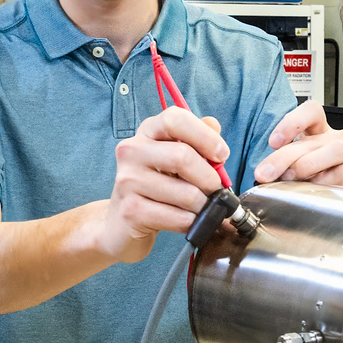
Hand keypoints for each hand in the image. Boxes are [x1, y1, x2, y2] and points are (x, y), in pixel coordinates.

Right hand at [97, 107, 229, 261]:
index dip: (205, 136)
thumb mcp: (175, 159)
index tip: (221, 155)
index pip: (175, 119)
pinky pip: (179, 218)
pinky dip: (193, 223)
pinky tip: (187, 222)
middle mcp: (131, 151)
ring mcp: (128, 181)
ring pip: (187, 193)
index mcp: (146, 132)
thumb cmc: (156, 188)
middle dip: (209, 179)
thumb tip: (213, 124)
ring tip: (200, 209)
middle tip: (215, 191)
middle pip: (183, 157)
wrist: (121, 223)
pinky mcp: (131, 211)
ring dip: (203, 206)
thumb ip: (196, 140)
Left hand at [254, 100, 342, 186]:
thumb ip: (284, 165)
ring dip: (307, 165)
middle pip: (313, 140)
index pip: (312, 112)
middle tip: (265, 173)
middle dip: (284, 157)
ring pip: (335, 150)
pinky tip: (314, 188)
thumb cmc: (319, 181)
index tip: (274, 142)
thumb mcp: (297, 168)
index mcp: (321, 132)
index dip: (292, 122)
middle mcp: (339, 139)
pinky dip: (326, 180)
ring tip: (290, 178)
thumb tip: (264, 173)